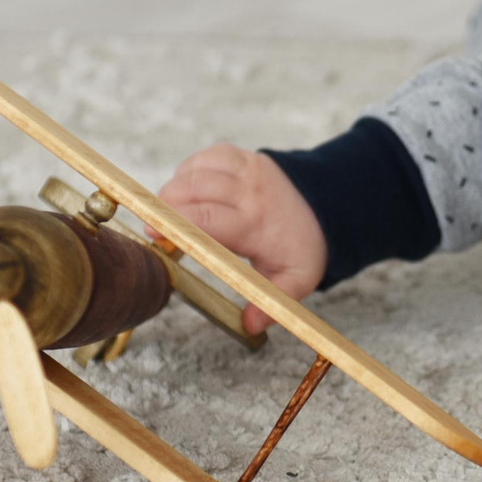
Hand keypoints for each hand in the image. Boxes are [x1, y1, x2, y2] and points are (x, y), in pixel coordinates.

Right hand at [157, 144, 325, 335]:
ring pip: (195, 170)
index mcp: (256, 224)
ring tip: (170, 213)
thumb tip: (250, 325)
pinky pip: (206, 157)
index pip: (206, 220)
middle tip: (155, 227)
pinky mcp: (243, 157)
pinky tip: (188, 191)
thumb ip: (272, 303)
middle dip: (165, 206)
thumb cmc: (302, 246)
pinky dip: (189, 171)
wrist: (328, 206)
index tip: (153, 234)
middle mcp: (250, 192)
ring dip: (174, 189)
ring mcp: (247, 169)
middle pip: (193, 190)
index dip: (173, 225)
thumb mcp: (295, 281)